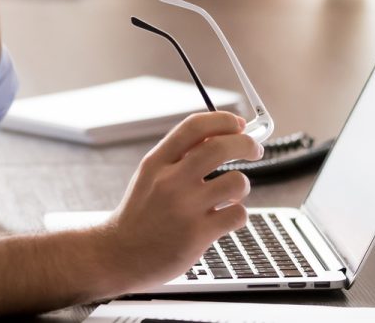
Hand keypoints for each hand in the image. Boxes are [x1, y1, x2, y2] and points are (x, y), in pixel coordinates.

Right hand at [95, 112, 261, 295]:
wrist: (120, 254)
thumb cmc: (140, 214)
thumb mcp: (149, 176)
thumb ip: (179, 157)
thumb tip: (219, 137)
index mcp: (156, 162)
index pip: (194, 127)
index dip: (223, 120)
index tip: (238, 124)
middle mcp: (170, 181)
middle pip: (220, 147)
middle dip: (246, 144)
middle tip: (254, 149)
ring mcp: (185, 208)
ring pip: (236, 181)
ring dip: (242, 184)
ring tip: (232, 193)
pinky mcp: (198, 234)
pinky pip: (238, 214)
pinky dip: (238, 214)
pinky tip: (224, 216)